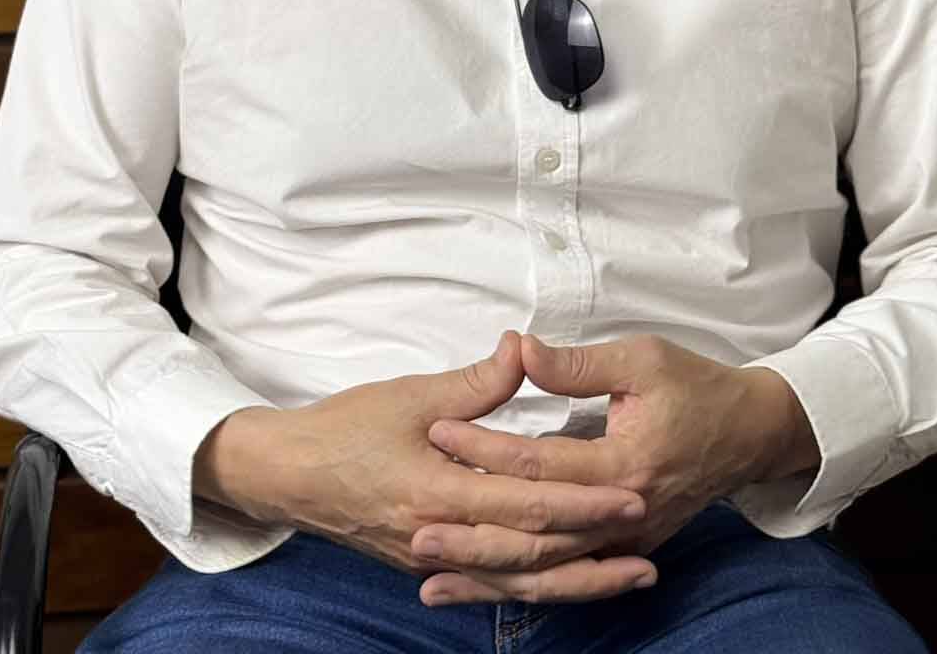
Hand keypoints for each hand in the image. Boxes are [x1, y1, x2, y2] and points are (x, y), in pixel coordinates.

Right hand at [191, 331, 650, 598]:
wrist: (289, 473)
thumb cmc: (348, 426)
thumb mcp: (412, 394)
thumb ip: (476, 383)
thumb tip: (523, 349)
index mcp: (440, 491)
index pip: (528, 503)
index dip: (583, 501)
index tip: (631, 493)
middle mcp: (442, 537)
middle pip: (532, 553)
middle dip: (593, 547)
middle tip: (647, 539)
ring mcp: (435, 559)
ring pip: (518, 581)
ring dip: (576, 580)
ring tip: (628, 575)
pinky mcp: (428, 564)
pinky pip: (492, 584)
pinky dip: (533, 588)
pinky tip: (568, 586)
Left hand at [413, 333, 816, 605]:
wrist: (750, 434)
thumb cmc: (695, 387)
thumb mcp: (642, 359)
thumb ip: (577, 364)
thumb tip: (519, 349)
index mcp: (625, 463)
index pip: (539, 462)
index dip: (485, 447)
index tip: (436, 430)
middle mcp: (623, 515)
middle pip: (536, 533)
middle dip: (472, 534)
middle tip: (413, 530)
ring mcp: (626, 542)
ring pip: (546, 568)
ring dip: (488, 575)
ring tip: (429, 579)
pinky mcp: (625, 551)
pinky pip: (566, 577)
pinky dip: (521, 585)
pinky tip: (481, 592)